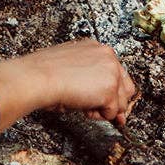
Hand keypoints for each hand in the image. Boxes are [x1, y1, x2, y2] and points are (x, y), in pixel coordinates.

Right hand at [0, 39, 136, 132]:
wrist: (38, 77)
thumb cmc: (44, 73)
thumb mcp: (69, 67)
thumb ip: (87, 76)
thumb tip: (95, 94)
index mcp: (96, 48)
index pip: (116, 70)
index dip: (113, 89)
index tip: (108, 100)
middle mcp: (107, 56)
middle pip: (126, 86)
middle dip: (117, 103)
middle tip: (105, 113)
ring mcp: (111, 72)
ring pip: (120, 101)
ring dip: (105, 110)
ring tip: (85, 108)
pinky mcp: (109, 90)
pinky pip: (111, 112)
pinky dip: (98, 116)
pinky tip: (83, 109)